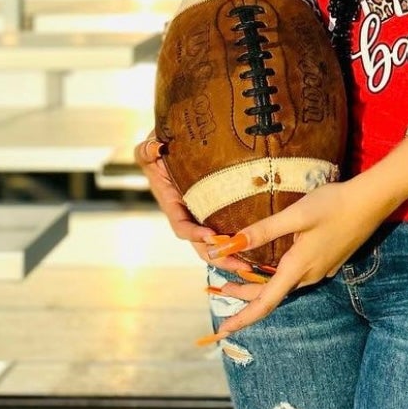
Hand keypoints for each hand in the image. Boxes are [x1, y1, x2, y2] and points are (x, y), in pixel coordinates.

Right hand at [132, 132, 265, 280]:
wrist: (175, 142)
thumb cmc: (162, 143)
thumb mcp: (150, 146)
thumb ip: (147, 149)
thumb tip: (155, 148)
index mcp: (171, 202)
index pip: (181, 225)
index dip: (194, 234)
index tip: (211, 236)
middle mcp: (187, 212)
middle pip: (202, 243)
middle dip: (220, 257)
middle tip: (241, 265)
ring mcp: (203, 213)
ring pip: (217, 242)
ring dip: (233, 255)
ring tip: (253, 266)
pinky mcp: (219, 208)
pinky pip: (229, 227)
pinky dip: (240, 240)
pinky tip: (260, 248)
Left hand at [197, 175, 391, 341]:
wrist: (373, 202)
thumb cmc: (334, 204)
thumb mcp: (296, 214)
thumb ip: (263, 231)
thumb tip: (228, 246)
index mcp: (299, 267)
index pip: (266, 302)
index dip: (243, 317)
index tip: (224, 329)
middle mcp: (310, 275)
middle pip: (272, 293)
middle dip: (245, 295)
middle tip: (221, 288)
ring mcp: (322, 269)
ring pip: (285, 284)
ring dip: (261, 284)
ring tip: (240, 275)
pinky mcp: (329, 261)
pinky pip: (299, 275)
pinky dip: (278, 274)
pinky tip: (274, 262)